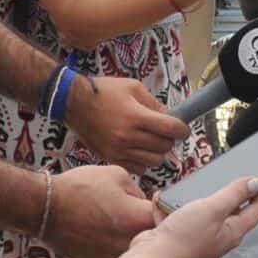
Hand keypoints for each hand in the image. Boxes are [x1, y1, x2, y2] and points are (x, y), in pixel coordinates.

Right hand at [46, 163, 158, 257]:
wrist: (43, 208)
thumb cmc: (77, 189)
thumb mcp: (116, 174)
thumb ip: (138, 191)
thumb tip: (144, 202)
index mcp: (137, 219)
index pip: (168, 219)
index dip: (166, 209)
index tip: (160, 204)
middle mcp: (128, 243)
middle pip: (154, 238)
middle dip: (152, 227)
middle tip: (142, 215)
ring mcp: (113, 257)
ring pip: (136, 250)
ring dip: (135, 239)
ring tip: (119, 225)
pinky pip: (118, 256)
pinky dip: (116, 247)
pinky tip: (105, 234)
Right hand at [69, 73, 183, 171]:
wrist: (73, 103)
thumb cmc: (103, 91)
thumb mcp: (133, 88)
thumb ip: (154, 103)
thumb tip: (170, 116)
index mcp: (136, 116)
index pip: (170, 129)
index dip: (182, 129)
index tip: (183, 128)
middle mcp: (128, 137)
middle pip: (164, 147)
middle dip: (169, 139)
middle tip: (164, 131)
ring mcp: (119, 150)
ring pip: (154, 161)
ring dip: (157, 152)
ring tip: (150, 141)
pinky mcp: (110, 158)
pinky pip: (138, 168)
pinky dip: (143, 161)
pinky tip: (138, 149)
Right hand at [145, 176, 257, 257]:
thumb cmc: (184, 237)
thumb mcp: (213, 208)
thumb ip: (235, 194)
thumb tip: (257, 183)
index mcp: (232, 232)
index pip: (256, 211)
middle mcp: (219, 237)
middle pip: (232, 212)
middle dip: (234, 195)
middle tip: (236, 178)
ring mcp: (199, 237)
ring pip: (205, 213)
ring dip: (199, 199)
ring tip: (196, 185)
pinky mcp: (180, 236)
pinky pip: (180, 217)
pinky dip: (173, 207)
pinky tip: (165, 200)